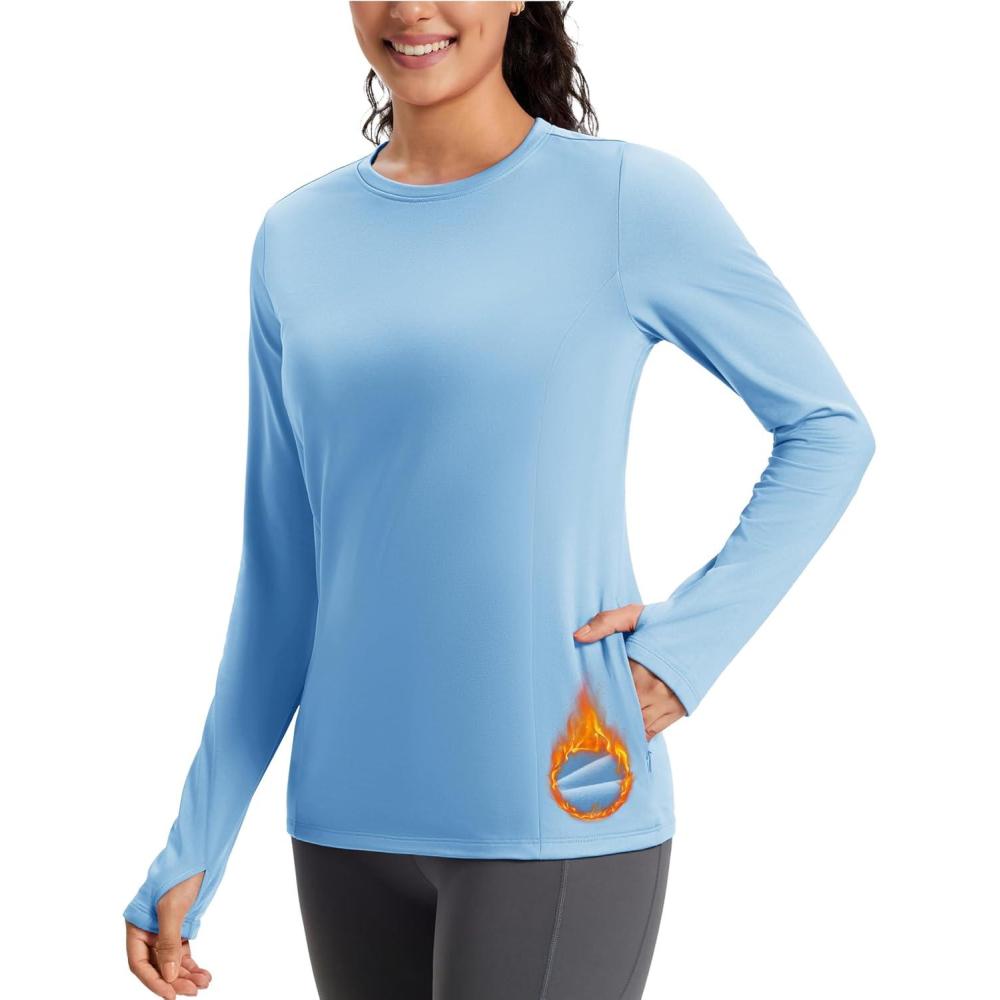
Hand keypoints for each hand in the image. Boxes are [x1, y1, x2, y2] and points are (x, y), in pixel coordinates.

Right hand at [125, 871, 211, 997]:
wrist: (201, 853)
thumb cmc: (181, 874)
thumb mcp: (172, 908)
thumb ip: (168, 943)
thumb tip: (168, 976)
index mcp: (135, 926)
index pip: (139, 963)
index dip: (154, 981)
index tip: (171, 995)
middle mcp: (147, 930)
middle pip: (157, 965)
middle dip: (174, 980)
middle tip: (193, 991)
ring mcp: (164, 929)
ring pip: (172, 961)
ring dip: (186, 975)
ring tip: (204, 983)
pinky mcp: (181, 926)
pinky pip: (183, 952)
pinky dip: (192, 964)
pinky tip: (204, 973)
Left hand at [573, 603, 687, 736]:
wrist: (705, 628)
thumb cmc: (666, 620)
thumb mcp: (633, 614)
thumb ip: (604, 622)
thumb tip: (577, 636)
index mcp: (638, 666)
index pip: (608, 690)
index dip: (593, 699)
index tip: (579, 705)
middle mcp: (652, 688)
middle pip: (620, 712)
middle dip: (604, 716)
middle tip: (588, 722)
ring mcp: (667, 701)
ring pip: (636, 725)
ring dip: (621, 727)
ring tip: (604, 732)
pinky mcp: (679, 710)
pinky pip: (654, 731)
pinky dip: (639, 734)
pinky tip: (626, 733)